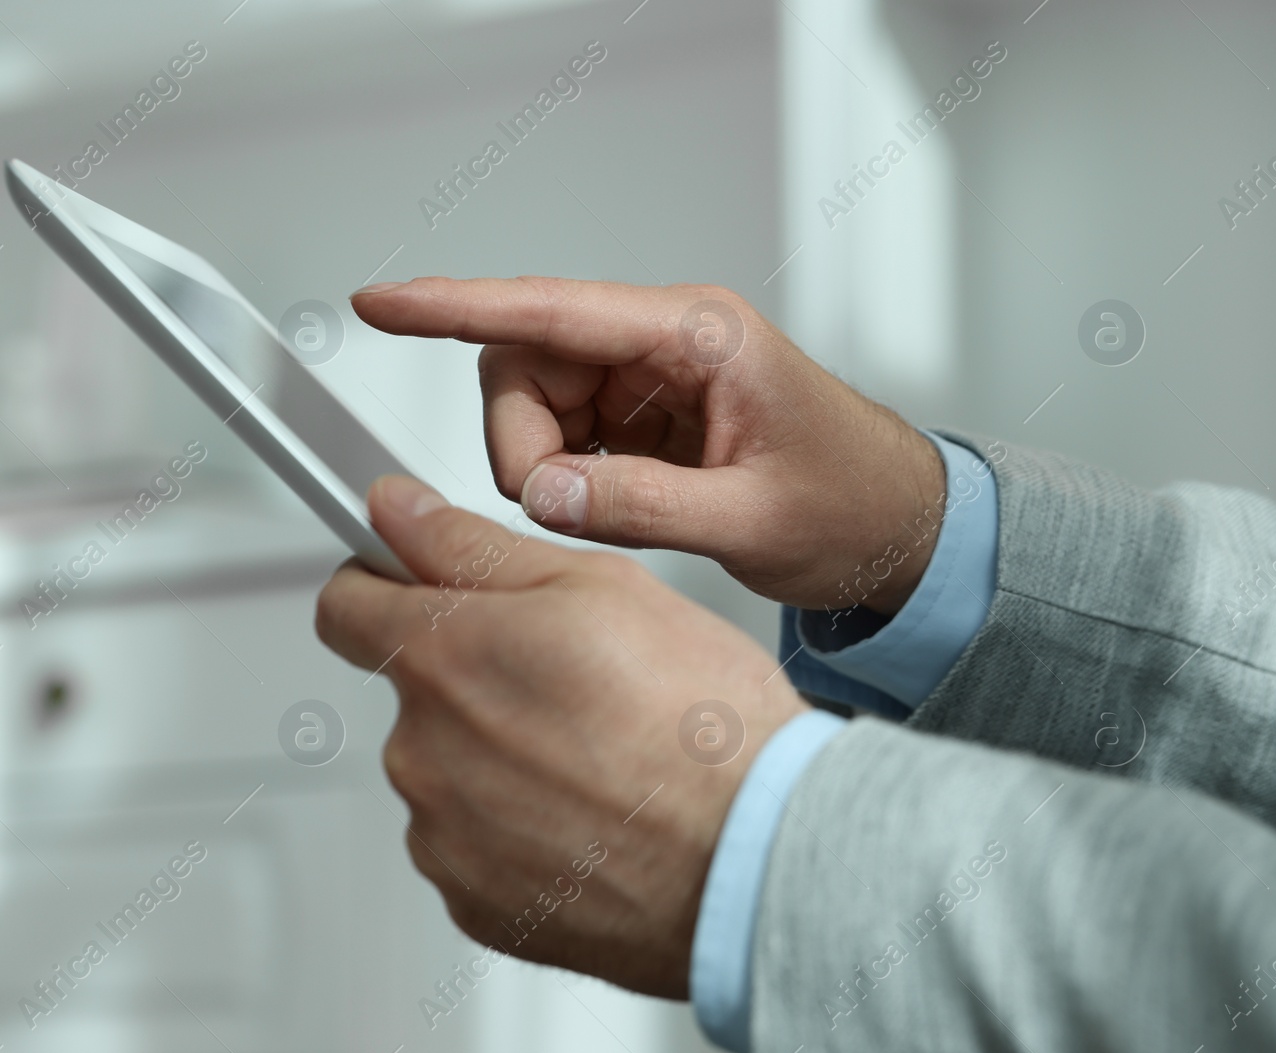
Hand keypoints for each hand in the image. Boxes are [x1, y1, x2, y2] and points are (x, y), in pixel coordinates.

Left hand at [316, 475, 807, 996]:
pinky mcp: (474, 904)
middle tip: (574, 685)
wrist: (758, 862)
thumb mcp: (596, 587)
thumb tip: (396, 512)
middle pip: (416, 694)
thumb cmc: (700, 727)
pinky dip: (520, 832)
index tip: (417, 589)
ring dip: (500, 761)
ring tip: (599, 760)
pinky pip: (475, 847)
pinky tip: (591, 819)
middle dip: (475, 680)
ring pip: (449, 773)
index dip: (382, 585)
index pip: (346, 605)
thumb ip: (470, 546)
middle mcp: (422, 752)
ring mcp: (444, 836)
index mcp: (443, 659)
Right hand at [351, 276, 946, 614]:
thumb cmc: (850, 499)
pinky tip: (610, 503)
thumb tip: (545, 495)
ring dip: (540, 465)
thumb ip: (643, 507)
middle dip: (519, 440)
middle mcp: (662, 343)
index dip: (456, 305)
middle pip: (525, 362)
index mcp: (698, 334)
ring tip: (608, 510)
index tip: (381, 305)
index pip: (553, 310)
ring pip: (532, 402)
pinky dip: (561, 478)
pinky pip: (559, 435)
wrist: (893, 525)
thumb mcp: (752, 517)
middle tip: (557, 504)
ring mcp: (647, 378)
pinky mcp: (638, 415)